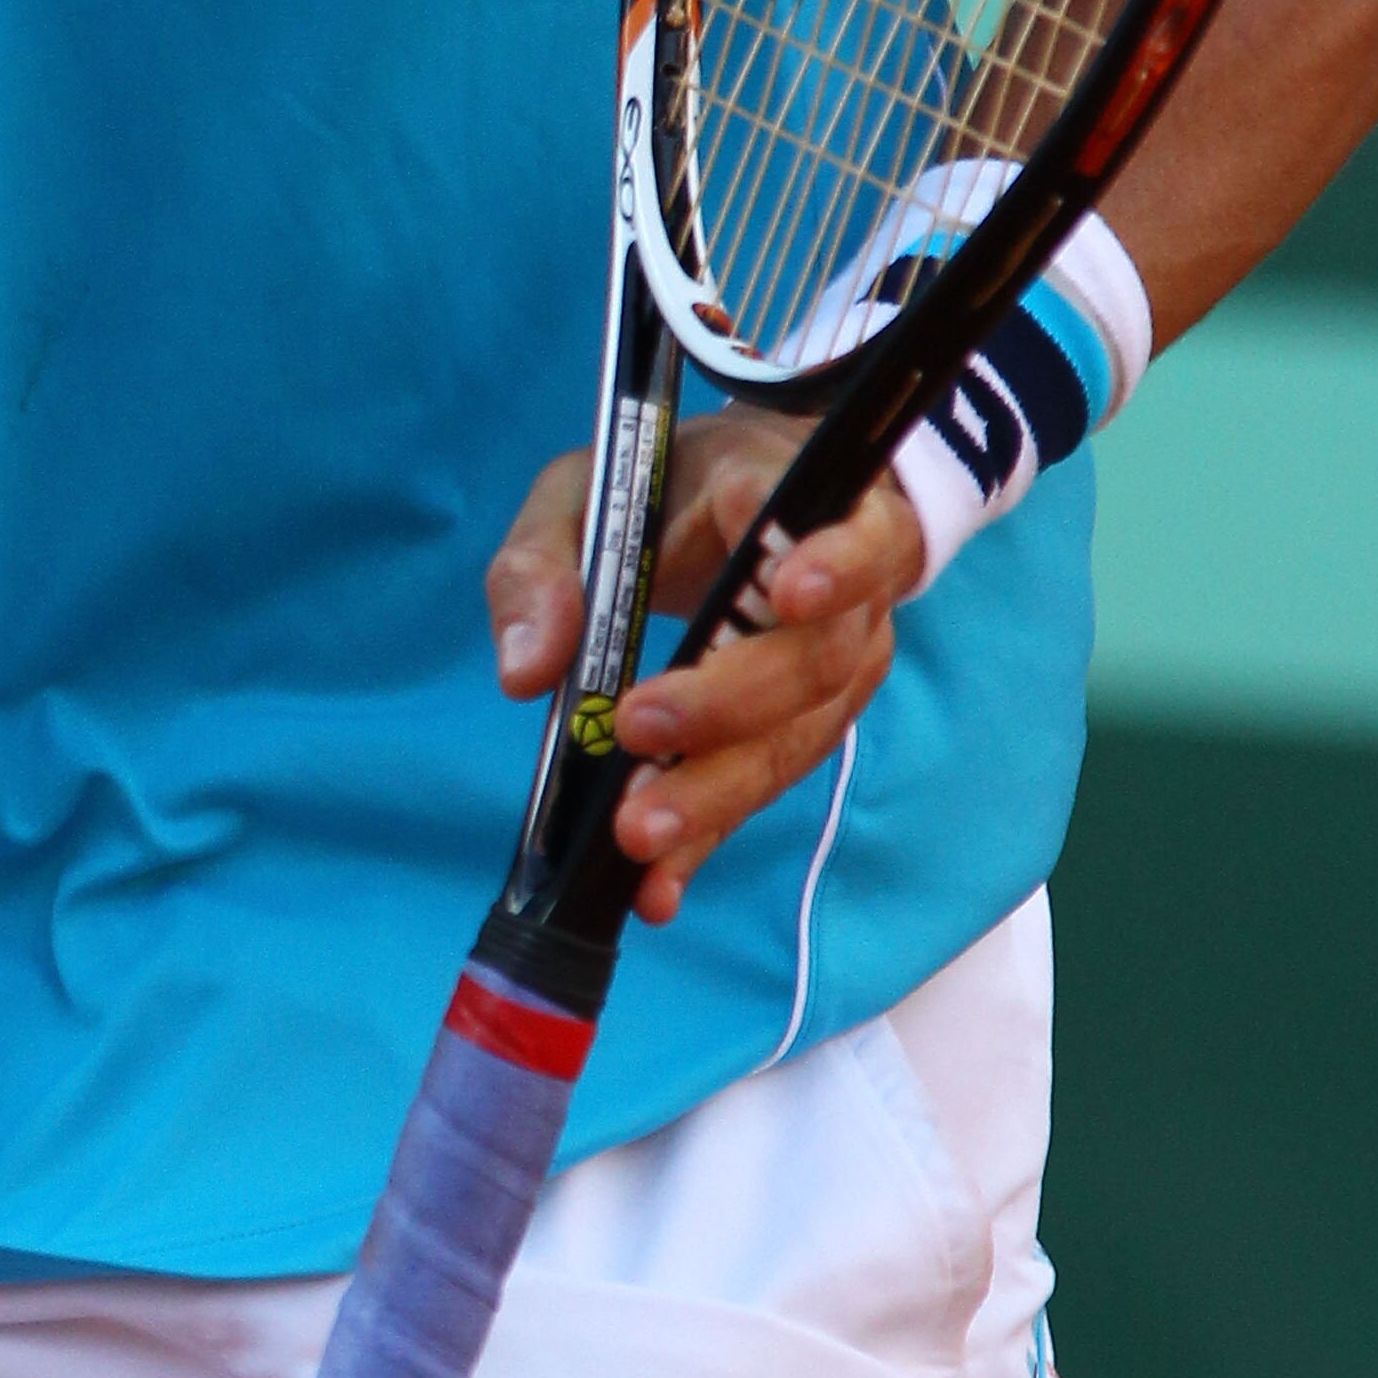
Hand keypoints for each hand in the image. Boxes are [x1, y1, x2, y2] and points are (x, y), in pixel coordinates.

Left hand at [485, 410, 924, 925]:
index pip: (832, 525)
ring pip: (801, 735)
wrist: (759, 508)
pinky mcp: (820, 722)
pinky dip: (710, 834)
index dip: (826, 561)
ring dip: (717, 791)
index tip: (786, 590)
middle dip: (726, 704)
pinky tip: (658, 886)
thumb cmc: (671, 491)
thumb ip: (541, 563)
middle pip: (813, 655)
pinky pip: (770, 782)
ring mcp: (848, 659)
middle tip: (636, 733)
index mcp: (790, 494)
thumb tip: (527, 672)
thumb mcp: (583, 492)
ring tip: (638, 836)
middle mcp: (849, 586)